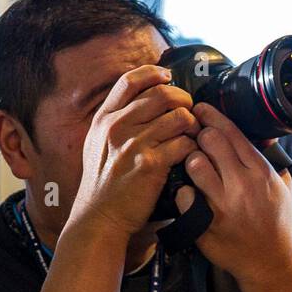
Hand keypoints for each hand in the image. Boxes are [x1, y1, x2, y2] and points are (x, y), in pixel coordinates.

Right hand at [70, 66, 199, 239]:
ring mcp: (133, 144)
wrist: (99, 217)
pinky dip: (193, 147)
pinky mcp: (151, 164)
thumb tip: (144, 100)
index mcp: (104, 119)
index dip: (154, 74)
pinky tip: (190, 155)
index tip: (168, 77)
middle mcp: (117, 126)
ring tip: (192, 136)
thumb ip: (117, 121)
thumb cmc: (103, 183)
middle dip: (184, 100)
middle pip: (162, 93)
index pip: (130, 81)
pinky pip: (185, 143)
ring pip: (179, 116)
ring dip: (192, 125)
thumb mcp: (98, 144)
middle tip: (189, 112)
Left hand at [181, 103, 291, 291]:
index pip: (232, 132)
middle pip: (210, 141)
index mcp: (261, 172)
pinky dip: (183, 191)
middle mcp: (242, 185)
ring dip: (190, 160)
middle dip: (199, 135)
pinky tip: (189, 194)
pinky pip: (184, 194)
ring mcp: (223, 204)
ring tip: (193, 165)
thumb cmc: (275, 221)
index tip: (200, 109)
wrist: (269, 262)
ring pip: (194, 163)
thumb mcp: (281, 186)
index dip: (212, 116)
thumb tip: (262, 132)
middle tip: (194, 136)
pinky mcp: (206, 223)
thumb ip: (270, 159)